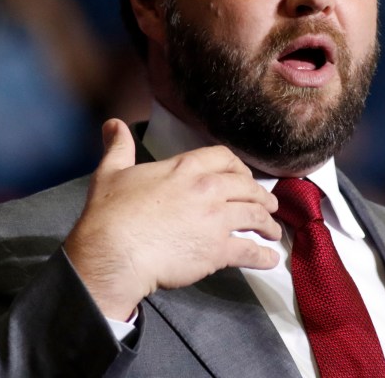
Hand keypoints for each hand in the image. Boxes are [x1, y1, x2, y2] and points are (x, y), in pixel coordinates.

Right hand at [64, 119, 280, 319]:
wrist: (114, 252)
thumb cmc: (110, 214)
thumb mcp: (111, 172)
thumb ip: (119, 147)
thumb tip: (113, 124)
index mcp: (185, 169)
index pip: (224, 158)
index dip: (239, 168)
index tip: (244, 177)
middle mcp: (208, 189)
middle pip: (247, 187)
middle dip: (262, 196)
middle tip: (269, 205)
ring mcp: (216, 220)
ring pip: (254, 216)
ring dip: (268, 224)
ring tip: (274, 232)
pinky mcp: (218, 250)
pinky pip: (249, 251)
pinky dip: (262, 256)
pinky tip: (269, 260)